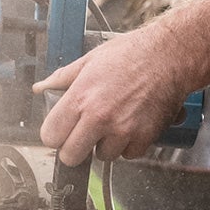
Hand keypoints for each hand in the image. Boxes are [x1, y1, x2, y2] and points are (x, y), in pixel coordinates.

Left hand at [35, 25, 192, 166]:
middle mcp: (98, 117)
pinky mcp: (143, 138)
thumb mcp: (90, 60)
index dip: (55, 135)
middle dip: (75, 148)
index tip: (62, 131)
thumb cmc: (131, 54)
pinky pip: (128, 154)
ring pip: (102, 156)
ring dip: (106, 144)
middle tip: (84, 134)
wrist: (169, 56)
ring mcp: (122, 130)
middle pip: (71, 156)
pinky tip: (133, 123)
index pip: (50, 136)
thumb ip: (62, 78)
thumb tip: (40, 88)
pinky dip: (130, 144)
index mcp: (80, 98)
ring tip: (116, 121)